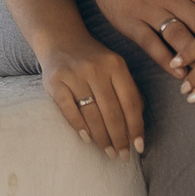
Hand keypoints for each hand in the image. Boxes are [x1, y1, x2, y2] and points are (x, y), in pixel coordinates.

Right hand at [39, 35, 144, 161]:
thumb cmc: (94, 60)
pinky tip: (87, 139)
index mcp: (116, 65)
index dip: (136, 128)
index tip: (138, 147)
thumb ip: (128, 91)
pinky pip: (69, 110)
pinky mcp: (55, 81)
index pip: (130, 103)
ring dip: (102, 138)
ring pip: (92, 114)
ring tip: (108, 152)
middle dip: (119, 138)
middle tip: (122, 156)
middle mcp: (96, 68)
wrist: (61, 39)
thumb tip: (137, 126)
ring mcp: (74, 74)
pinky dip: (79, 126)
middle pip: (112, 112)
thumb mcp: (115, 67)